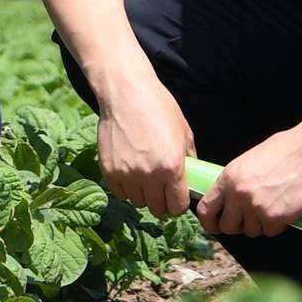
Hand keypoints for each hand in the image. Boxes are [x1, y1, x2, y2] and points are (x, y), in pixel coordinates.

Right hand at [94, 77, 197, 220]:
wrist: (126, 93)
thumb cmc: (158, 108)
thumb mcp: (183, 132)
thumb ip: (189, 159)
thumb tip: (192, 177)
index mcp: (172, 167)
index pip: (178, 206)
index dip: (179, 204)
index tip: (176, 198)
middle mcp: (149, 175)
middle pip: (157, 208)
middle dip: (162, 201)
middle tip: (162, 189)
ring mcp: (127, 174)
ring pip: (138, 202)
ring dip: (144, 195)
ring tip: (145, 178)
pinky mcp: (109, 171)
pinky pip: (120, 193)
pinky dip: (126, 188)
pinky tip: (130, 172)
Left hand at [204, 130, 301, 238]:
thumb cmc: (285, 150)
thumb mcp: (249, 161)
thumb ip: (236, 181)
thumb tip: (230, 200)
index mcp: (228, 178)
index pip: (205, 209)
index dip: (210, 222)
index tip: (216, 225)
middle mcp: (238, 194)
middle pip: (228, 227)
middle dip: (239, 225)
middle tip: (251, 218)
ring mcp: (256, 207)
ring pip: (251, 231)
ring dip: (261, 224)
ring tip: (273, 206)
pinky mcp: (275, 218)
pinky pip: (270, 231)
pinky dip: (278, 225)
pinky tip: (285, 210)